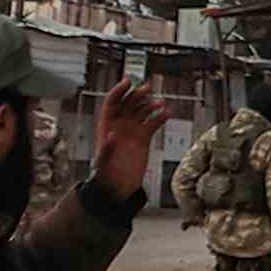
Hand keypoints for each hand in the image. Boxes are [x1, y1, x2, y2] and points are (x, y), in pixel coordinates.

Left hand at [90, 82, 164, 197]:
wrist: (118, 188)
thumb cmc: (105, 176)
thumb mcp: (102, 163)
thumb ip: (106, 149)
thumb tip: (111, 135)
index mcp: (106, 126)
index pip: (112, 103)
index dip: (119, 91)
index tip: (128, 82)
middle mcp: (119, 126)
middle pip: (128, 103)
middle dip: (137, 94)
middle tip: (147, 89)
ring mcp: (132, 131)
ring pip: (142, 111)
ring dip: (151, 104)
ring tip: (160, 103)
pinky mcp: (143, 139)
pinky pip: (152, 123)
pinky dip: (160, 117)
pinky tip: (167, 114)